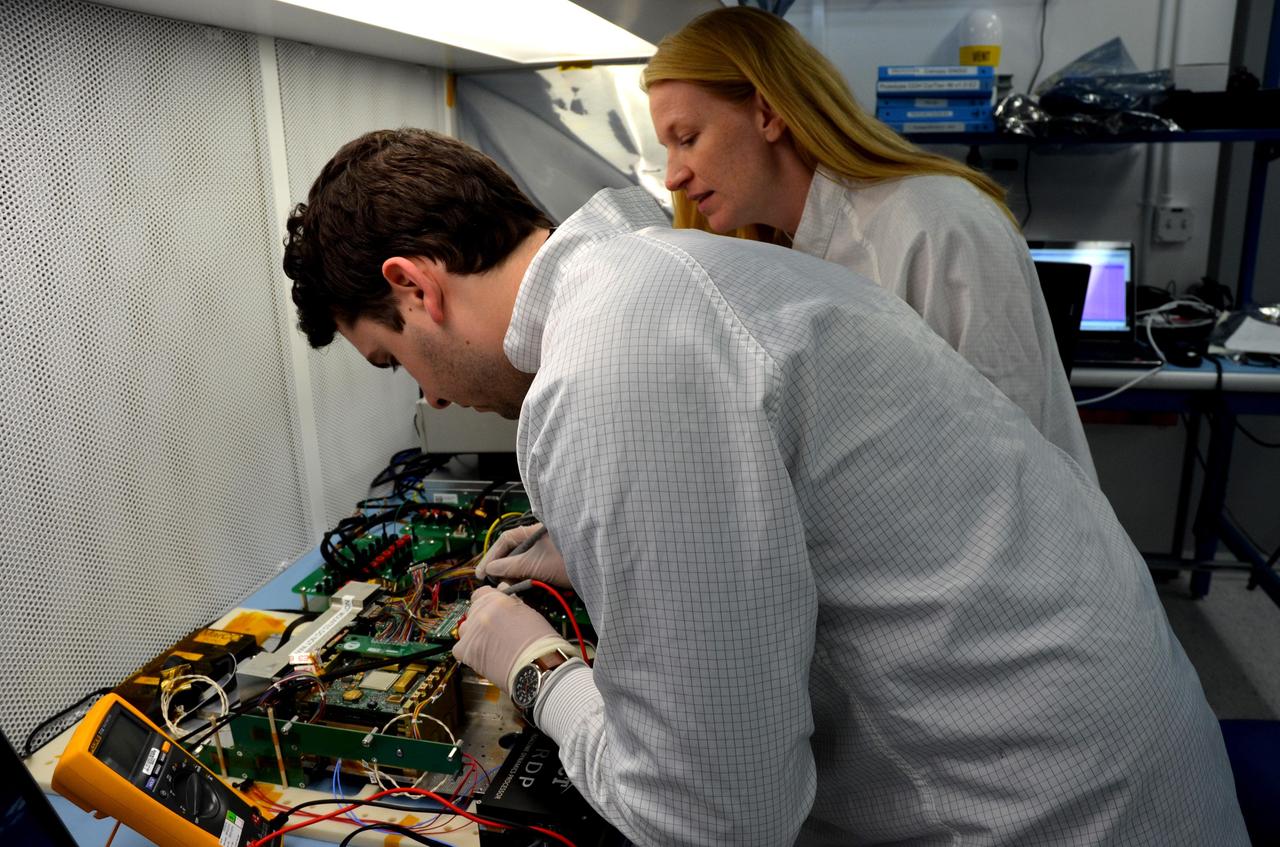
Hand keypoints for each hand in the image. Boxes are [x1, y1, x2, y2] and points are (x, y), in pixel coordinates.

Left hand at [452, 587, 571, 694]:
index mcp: (497, 601)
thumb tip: (503, 593)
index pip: (481, 593)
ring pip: (465, 628)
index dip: (487, 600)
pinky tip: (482, 654)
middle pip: (472, 610)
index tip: (491, 607)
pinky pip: (459, 647)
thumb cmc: (539, 645)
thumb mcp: (529, 613)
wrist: (537, 669)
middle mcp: (481, 614)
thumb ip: (511, 603)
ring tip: (490, 643)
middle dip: (482, 618)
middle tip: (495, 629)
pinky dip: (468, 651)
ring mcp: (472, 633)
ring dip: (474, 633)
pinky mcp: (466, 652)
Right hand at [476, 523, 570, 587]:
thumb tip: (491, 569)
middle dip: (505, 571)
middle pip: (515, 555)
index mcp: (532, 532)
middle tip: (500, 587)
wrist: (600, 567)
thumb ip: (510, 566)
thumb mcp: (533, 563)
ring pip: (526, 566)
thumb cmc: (568, 557)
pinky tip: (529, 592)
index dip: (491, 557)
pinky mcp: (559, 566)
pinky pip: (539, 574)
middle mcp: (540, 540)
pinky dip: (532, 583)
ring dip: (518, 580)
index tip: (481, 574)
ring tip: (514, 591)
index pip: (504, 541)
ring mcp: (550, 553)